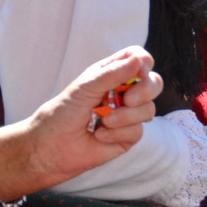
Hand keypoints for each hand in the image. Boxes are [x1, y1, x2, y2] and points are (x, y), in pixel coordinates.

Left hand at [0, 48, 164, 200]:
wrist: (52, 147)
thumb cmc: (63, 113)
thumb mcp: (85, 88)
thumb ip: (112, 74)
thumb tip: (138, 61)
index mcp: (111, 74)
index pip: (137, 58)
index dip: (143, 61)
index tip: (140, 70)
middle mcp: (123, 92)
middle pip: (154, 83)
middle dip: (145, 90)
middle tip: (128, 100)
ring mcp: (128, 115)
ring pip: (148, 109)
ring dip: (125, 117)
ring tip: (103, 121)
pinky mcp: (128, 137)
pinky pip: (138, 131)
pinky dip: (118, 133)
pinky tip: (100, 135)